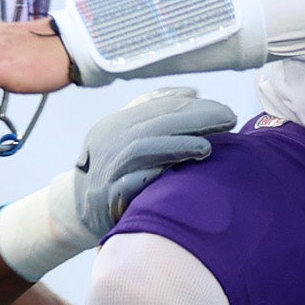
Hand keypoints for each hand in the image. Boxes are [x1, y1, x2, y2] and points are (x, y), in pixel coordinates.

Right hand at [0, 86, 232, 278]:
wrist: (77, 211)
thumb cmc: (114, 171)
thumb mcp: (126, 136)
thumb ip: (154, 113)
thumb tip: (192, 93)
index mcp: (115, 124)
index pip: (158, 107)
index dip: (193, 106)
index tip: (224, 110)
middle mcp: (108, 141)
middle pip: (155, 123)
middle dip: (195, 120)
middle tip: (227, 120)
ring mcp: (107, 168)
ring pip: (144, 149)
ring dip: (178, 146)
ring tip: (207, 148)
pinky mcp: (108, 196)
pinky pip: (133, 182)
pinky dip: (155, 174)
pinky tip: (180, 172)